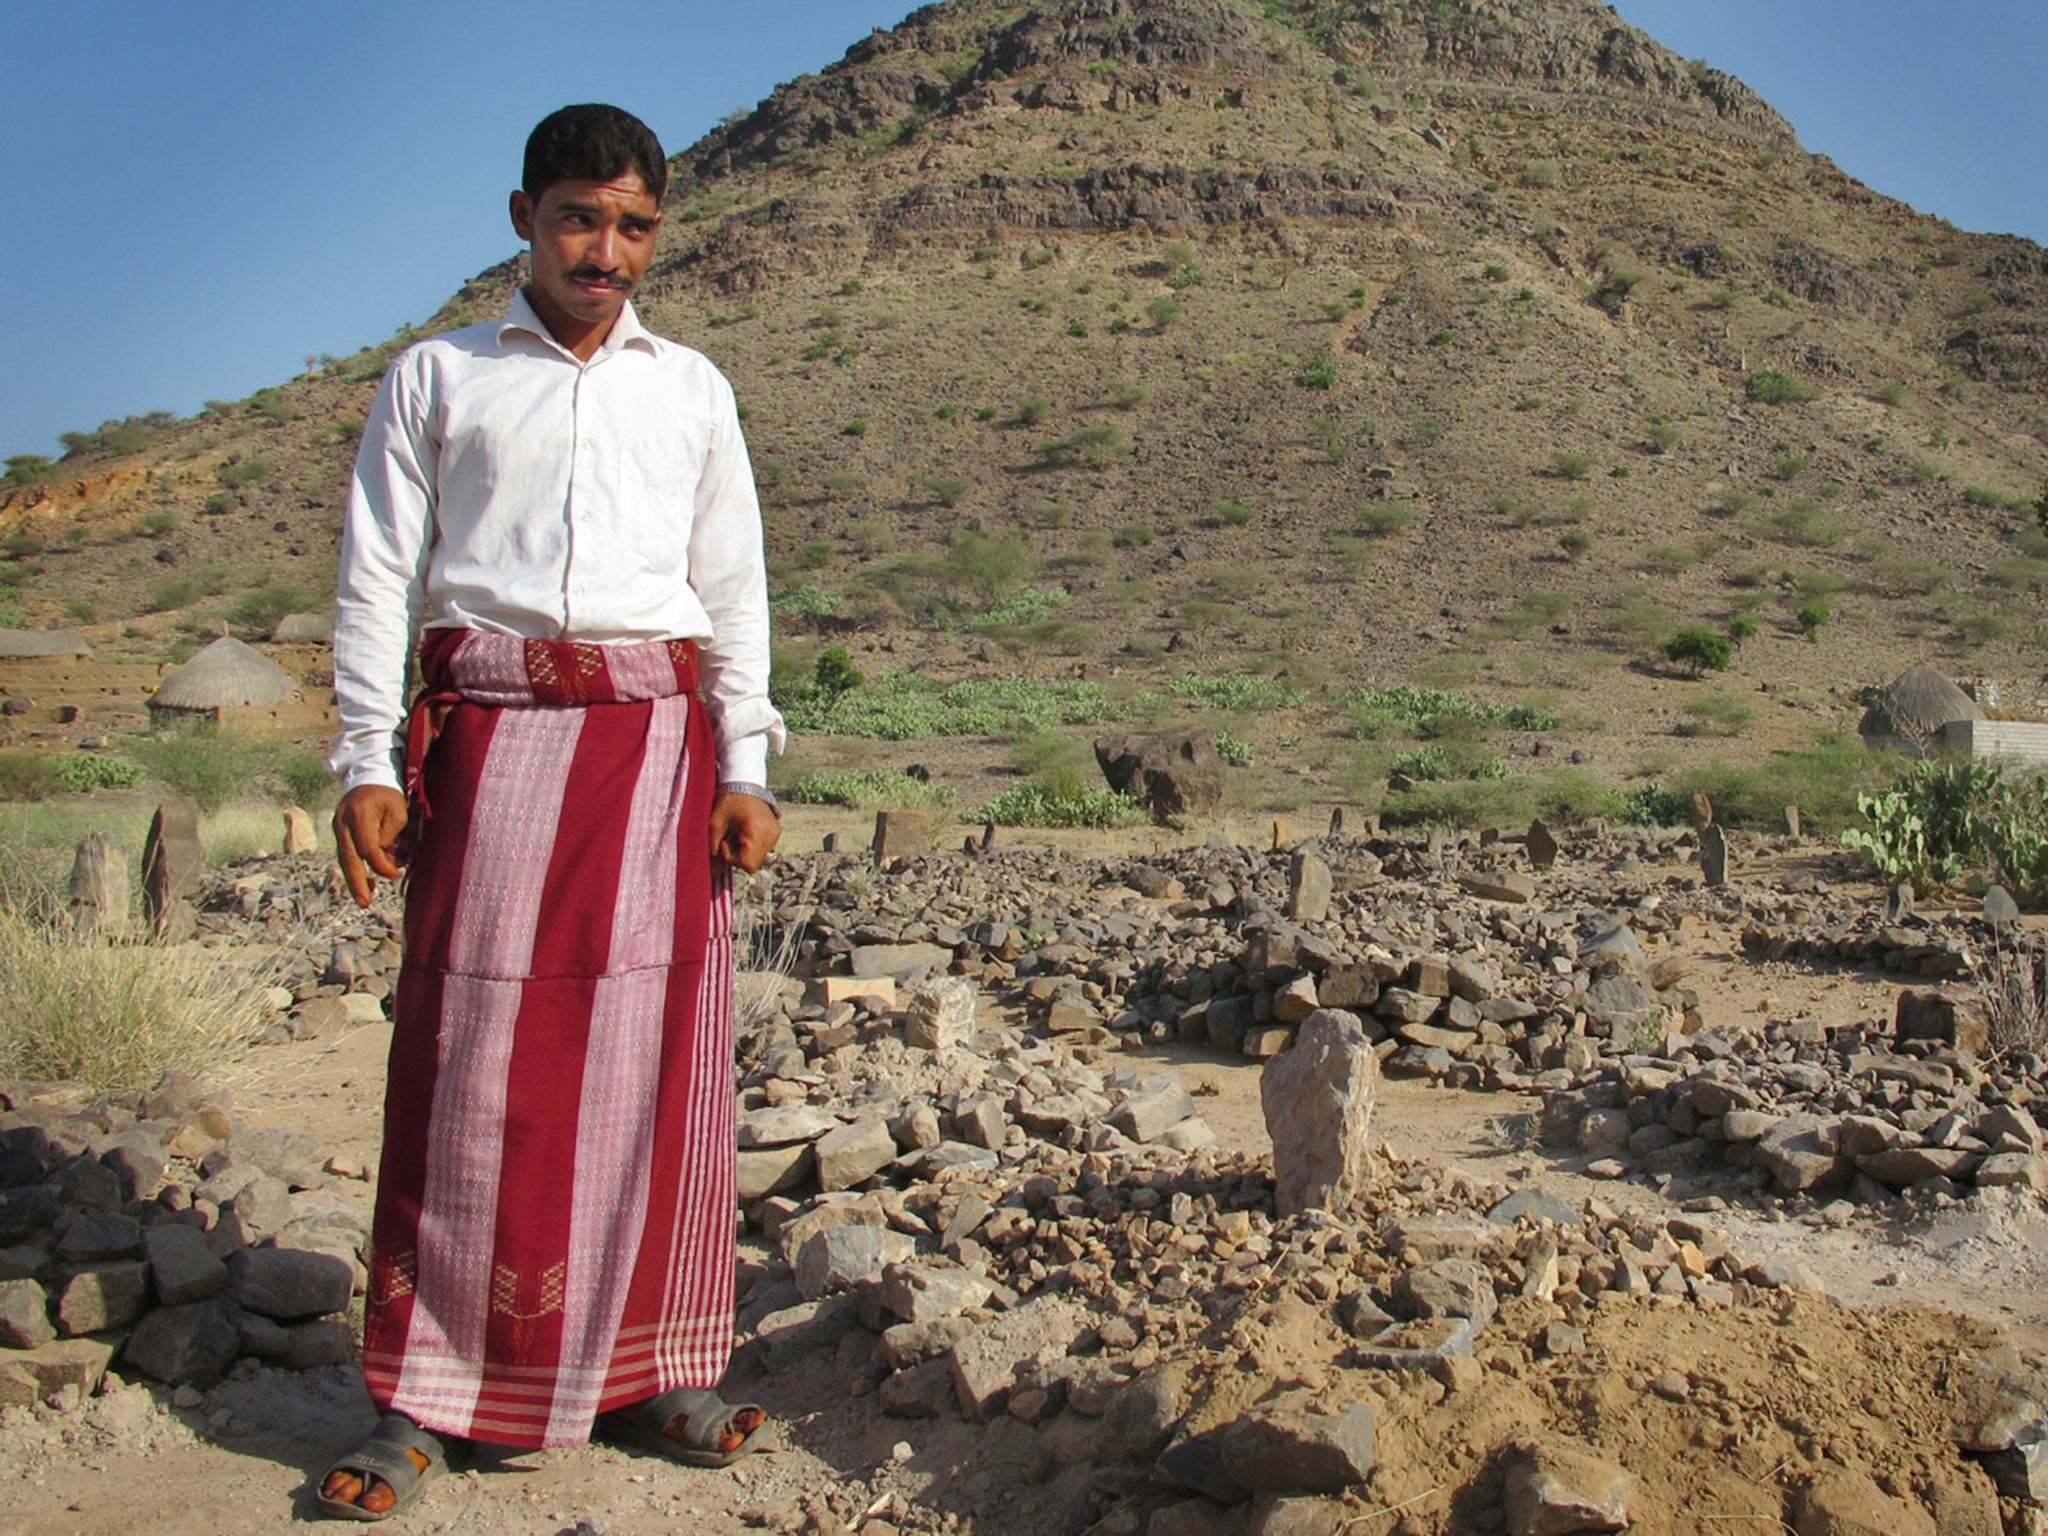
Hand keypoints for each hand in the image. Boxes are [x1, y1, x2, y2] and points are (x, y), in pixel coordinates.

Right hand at [334, 785, 409, 906]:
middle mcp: (343, 823)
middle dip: (357, 882)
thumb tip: (383, 857)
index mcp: (359, 815)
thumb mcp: (397, 810)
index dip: (381, 865)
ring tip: (363, 900)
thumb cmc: (387, 793)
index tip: (396, 874)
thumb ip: (390, 834)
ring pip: (344, 859)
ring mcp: (337, 828)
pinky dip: (354, 869)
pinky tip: (364, 883)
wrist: (367, 776)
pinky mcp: (339, 832)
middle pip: (349, 858)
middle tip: (365, 903)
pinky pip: (345, 854)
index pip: (368, 848)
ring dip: (354, 880)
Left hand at [710, 792, 780, 872]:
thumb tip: (715, 868)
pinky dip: (754, 846)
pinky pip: (764, 849)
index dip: (733, 860)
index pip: (749, 865)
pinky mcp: (776, 832)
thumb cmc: (729, 801)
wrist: (744, 784)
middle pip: (755, 864)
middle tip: (730, 839)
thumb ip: (714, 847)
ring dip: (747, 852)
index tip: (725, 844)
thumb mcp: (715, 824)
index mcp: (756, 831)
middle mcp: (770, 835)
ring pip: (760, 858)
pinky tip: (746, 832)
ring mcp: (775, 834)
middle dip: (740, 857)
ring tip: (739, 834)